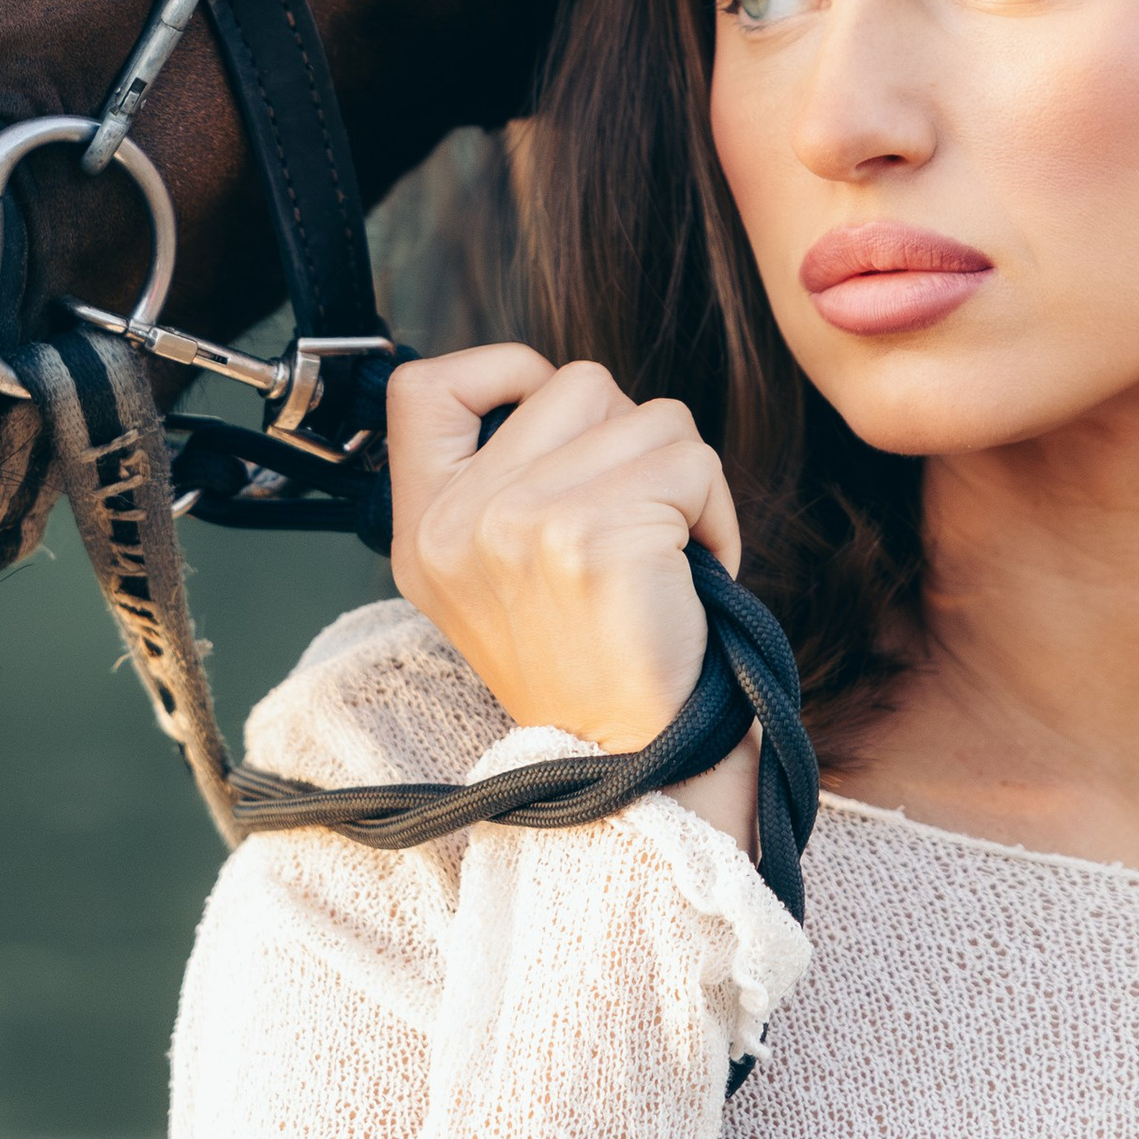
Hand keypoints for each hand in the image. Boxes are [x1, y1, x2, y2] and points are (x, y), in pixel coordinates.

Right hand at [386, 345, 758, 853]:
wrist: (627, 766)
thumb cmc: (587, 661)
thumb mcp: (496, 572)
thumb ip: (504, 479)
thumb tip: (564, 390)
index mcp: (425, 526)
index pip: (421, 386)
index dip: (500, 373)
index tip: (559, 427)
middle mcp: (459, 520)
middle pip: (576, 383)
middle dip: (629, 440)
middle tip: (636, 522)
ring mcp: (521, 523)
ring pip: (649, 415)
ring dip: (682, 477)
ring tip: (668, 551)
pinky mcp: (595, 535)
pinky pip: (693, 461)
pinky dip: (717, 511)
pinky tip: (699, 569)